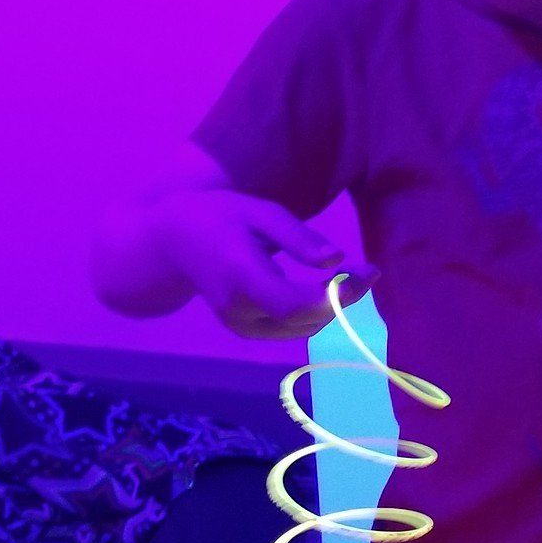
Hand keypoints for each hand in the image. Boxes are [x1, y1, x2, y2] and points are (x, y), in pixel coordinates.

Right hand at [145, 187, 373, 339]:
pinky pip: (292, 328)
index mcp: (241, 274)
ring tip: (350, 277)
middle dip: (344, 298)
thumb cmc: (219, 216)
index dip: (338, 294)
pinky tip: (327, 290)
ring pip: (303, 328)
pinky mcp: (247, 331)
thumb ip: (297, 237)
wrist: (171, 244)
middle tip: (367, 270)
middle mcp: (240, 309)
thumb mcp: (258, 211)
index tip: (369, 270)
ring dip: (333, 307)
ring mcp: (241, 325)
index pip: (296, 302)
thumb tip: (336, 259)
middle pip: (306, 319)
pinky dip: (316, 313)